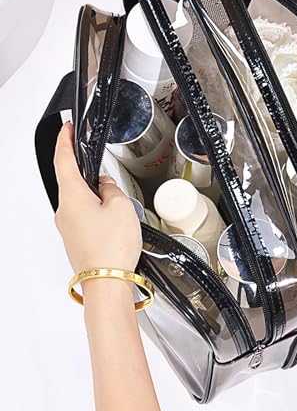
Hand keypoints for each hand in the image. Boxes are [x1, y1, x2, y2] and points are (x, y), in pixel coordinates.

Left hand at [54, 122, 141, 274]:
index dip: (64, 141)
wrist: (107, 282)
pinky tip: (113, 222)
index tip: (66, 129)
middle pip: (72, 182)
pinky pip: (84, 217)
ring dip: (96, 198)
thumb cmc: (111, 247)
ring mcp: (67, 227)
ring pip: (80, 201)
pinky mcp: (75, 239)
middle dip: (90, 176)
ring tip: (118, 206)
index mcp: (72, 196)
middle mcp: (64, 211)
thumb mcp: (120, 206)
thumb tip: (106, 185)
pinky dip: (97, 213)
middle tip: (108, 176)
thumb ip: (112, 189)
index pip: (63, 160)